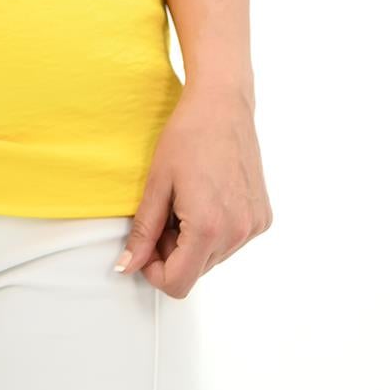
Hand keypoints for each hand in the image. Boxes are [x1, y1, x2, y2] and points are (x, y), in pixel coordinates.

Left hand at [115, 83, 272, 297]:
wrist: (222, 105)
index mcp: (208, 228)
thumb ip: (143, 232)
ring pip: (212, 258)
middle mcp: (237, 233)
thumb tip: (126, 266)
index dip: (154, 272)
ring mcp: (253, 226)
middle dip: (172, 252)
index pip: (178, 284)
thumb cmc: (186, 136)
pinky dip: (214, 230)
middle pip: (195, 271)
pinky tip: (207, 197)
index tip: (145, 246)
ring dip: (192, 241)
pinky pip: (231, 241)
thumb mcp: (156, 184)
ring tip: (185, 201)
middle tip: (164, 212)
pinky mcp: (262, 218)